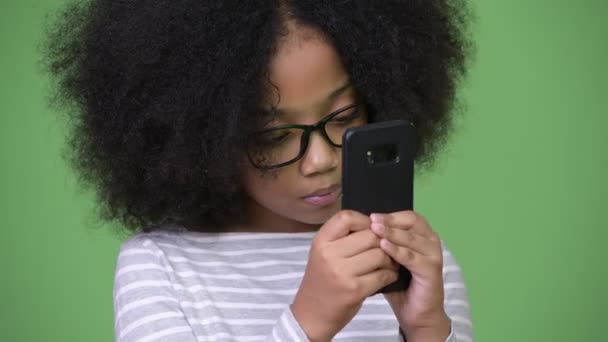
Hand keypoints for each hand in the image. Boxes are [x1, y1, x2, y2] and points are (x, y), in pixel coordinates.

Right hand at [291, 210, 398, 340]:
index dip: (364, 220)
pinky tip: (387, 276)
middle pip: (370, 235)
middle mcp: (329, 254)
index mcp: (321, 241)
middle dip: (383, 242)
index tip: (370, 230)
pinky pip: (383, 274)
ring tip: (388, 263)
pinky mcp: (355, 289)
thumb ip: (343, 237)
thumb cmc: (322, 280)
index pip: (347, 217)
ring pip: (380, 254)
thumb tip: (376, 223)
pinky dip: (390, 275)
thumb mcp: (323, 253)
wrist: (311, 314)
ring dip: (390, 259)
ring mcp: (342, 272)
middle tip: (386, 249)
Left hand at [370, 210, 449, 341]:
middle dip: (390, 221)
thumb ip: (381, 244)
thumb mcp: (388, 261)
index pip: (408, 216)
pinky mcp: (432, 271)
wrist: (417, 315)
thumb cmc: (400, 286)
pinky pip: (413, 257)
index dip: (390, 215)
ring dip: (392, 233)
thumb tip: (359, 228)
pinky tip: (384, 247)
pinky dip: (398, 251)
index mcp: (422, 236)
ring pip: (411, 238)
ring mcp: (433, 255)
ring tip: (374, 230)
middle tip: (371, 220)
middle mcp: (431, 241)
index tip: (370, 216)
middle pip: (412, 222)